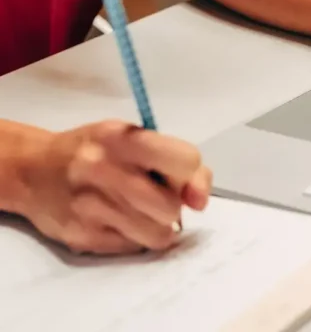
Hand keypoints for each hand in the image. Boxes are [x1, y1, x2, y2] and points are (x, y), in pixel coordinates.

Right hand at [16, 121, 211, 254]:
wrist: (34, 170)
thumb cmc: (95, 151)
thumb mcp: (134, 139)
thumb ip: (177, 161)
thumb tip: (199, 200)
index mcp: (122, 138)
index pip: (185, 160)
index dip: (191, 174)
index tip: (182, 178)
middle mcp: (103, 169)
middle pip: (171, 205)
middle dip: (172, 204)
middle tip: (156, 196)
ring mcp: (90, 206)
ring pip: (158, 233)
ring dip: (157, 225)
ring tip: (140, 210)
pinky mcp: (82, 236)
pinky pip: (135, 247)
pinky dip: (136, 237)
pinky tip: (118, 220)